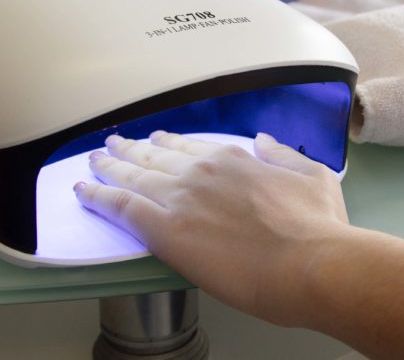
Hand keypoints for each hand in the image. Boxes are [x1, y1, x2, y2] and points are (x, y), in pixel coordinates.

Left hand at [73, 131, 350, 326]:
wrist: (311, 263)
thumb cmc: (318, 228)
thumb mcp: (313, 176)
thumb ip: (282, 156)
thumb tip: (265, 141)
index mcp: (236, 161)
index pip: (191, 149)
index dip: (169, 144)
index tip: (156, 142)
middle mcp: (203, 173)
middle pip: (155, 157)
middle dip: (131, 150)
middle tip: (113, 146)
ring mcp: (181, 199)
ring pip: (133, 176)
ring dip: (110, 167)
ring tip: (94, 162)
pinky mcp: (165, 231)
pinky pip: (121, 207)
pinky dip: (99, 196)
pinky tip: (85, 192)